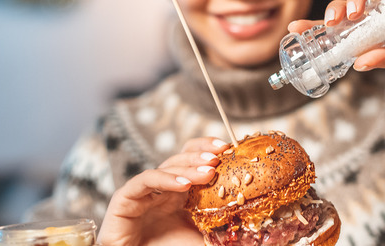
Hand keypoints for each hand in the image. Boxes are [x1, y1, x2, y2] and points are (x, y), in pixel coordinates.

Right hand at [97, 137, 229, 245]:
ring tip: (209, 171)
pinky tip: (184, 184)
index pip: (192, 159)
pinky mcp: (124, 199)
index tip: (229, 148)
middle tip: (220, 157)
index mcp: (178, 193)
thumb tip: (260, 236)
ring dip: (188, 167)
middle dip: (200, 155)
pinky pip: (145, 180)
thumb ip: (225, 234)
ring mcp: (143, 192)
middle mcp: (161, 188)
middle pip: (180, 158)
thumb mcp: (202, 239)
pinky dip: (165, 179)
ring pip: (165, 167)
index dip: (207, 148)